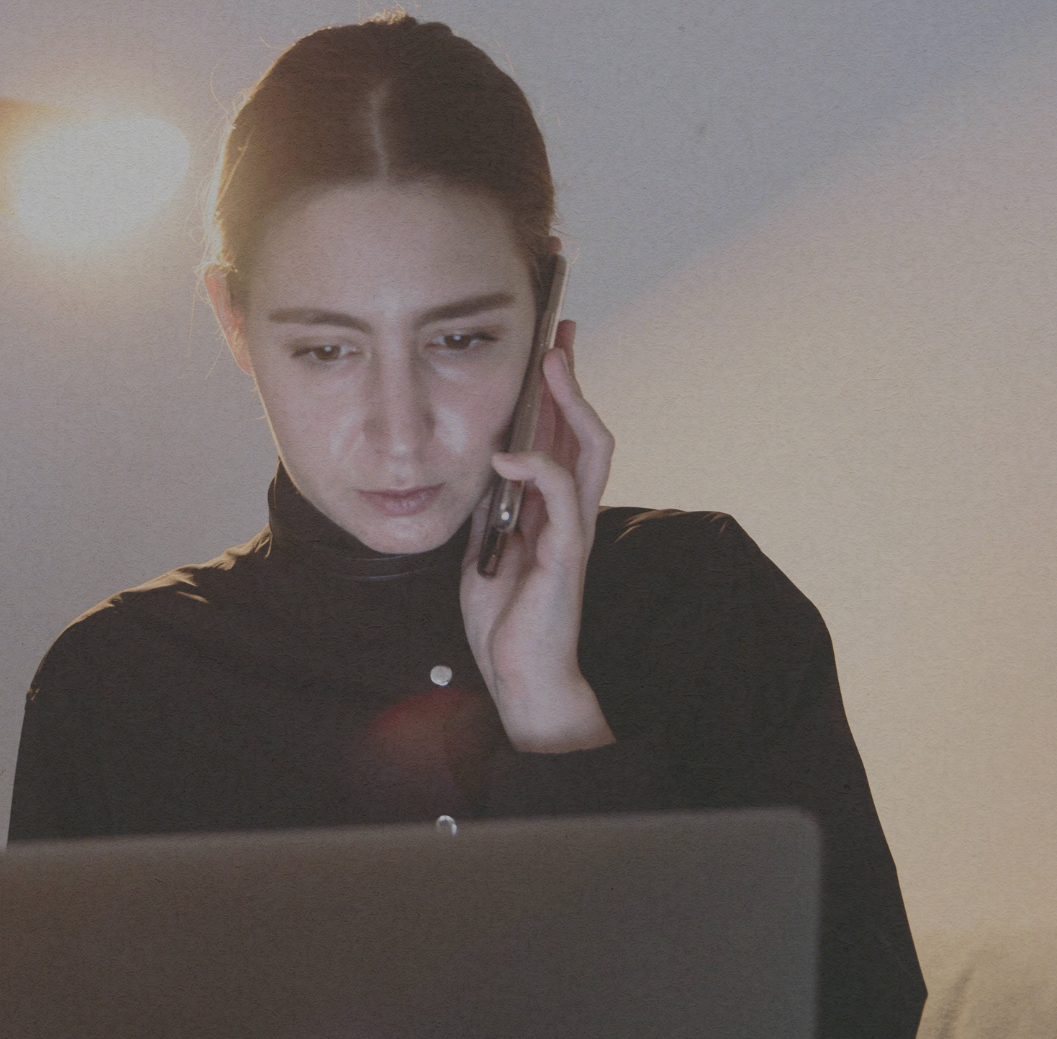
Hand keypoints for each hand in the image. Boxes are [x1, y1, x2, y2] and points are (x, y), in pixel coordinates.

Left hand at [460, 318, 616, 752]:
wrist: (521, 674)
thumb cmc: (507, 618)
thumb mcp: (486, 546)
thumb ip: (493, 505)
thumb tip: (482, 460)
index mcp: (551, 508)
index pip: (562, 436)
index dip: (557, 392)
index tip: (549, 348)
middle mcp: (570, 512)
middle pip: (584, 429)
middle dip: (573, 379)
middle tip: (563, 332)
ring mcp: (573, 530)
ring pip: (588, 451)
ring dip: (570, 405)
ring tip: (551, 367)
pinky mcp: (567, 554)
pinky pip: (561, 497)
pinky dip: (536, 468)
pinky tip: (507, 453)